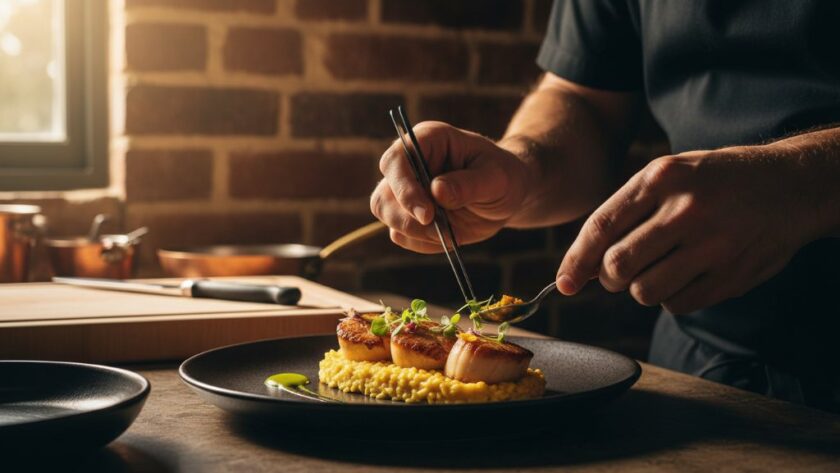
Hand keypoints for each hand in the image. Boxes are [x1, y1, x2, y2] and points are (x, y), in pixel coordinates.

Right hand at [371, 121, 530, 252]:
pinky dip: (423, 242)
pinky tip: (448, 234)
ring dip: (416, 232)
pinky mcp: (407, 214)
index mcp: (427, 140)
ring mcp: (404, 190)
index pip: (395, 160)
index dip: (404, 188)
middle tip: (440, 228)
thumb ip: (469, 184)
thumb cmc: (503, 177)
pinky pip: (401, 235)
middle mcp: (408, 164)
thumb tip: (437, 191)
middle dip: (407, 218)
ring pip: (386, 215)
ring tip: (449, 231)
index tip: (427, 214)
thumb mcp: (497, 178)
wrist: (506, 196)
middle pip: (383, 194)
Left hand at [556, 144, 824, 313]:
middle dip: (609, 276)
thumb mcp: (668, 176)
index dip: (576, 260)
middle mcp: (685, 210)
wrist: (789, 185)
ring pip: (644, 291)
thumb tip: (584, 265)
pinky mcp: (731, 275)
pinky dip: (672, 297)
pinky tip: (688, 273)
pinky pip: (677, 305)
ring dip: (641, 288)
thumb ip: (625, 214)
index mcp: (662, 178)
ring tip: (659, 267)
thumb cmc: (713, 181)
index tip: (564, 283)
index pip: (602, 227)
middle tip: (619, 270)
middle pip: (618, 266)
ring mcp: (712, 245)